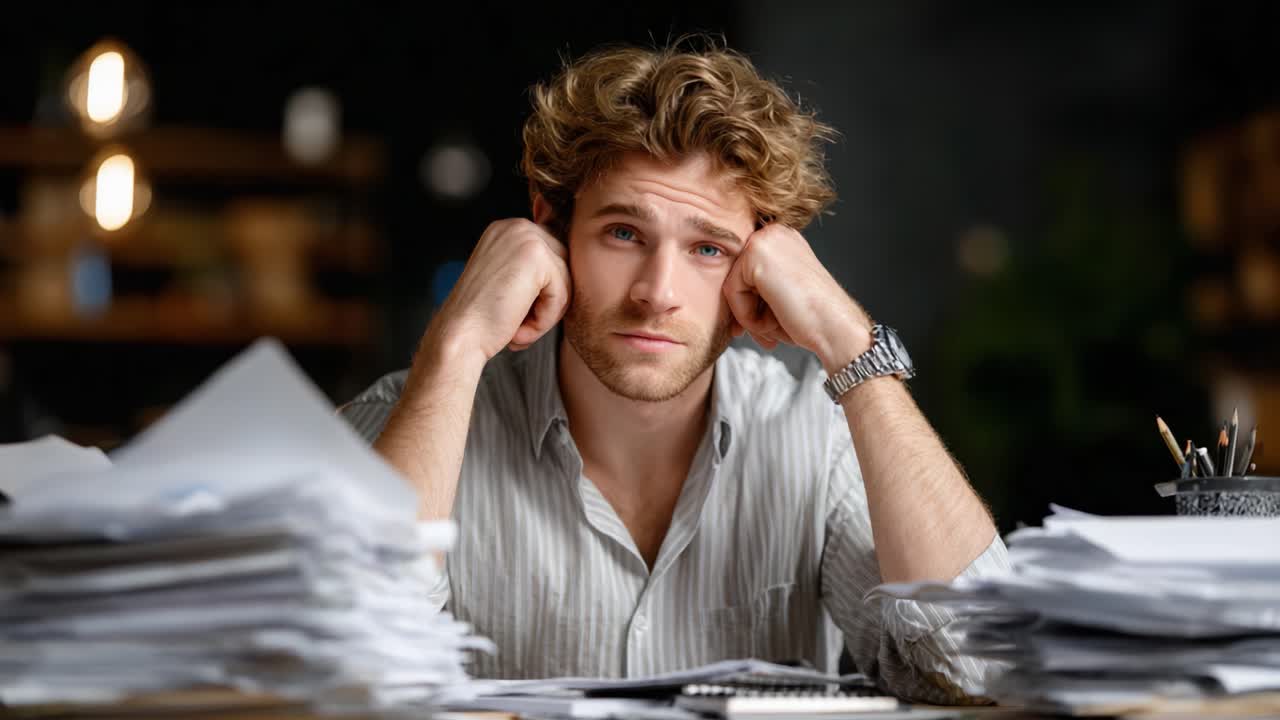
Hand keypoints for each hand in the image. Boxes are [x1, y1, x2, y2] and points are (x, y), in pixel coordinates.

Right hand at [424, 219, 570, 369]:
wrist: (458, 336)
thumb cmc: (482, 318)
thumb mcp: (510, 282)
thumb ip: (536, 267)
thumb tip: (571, 263)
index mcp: (509, 229)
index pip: (554, 257)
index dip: (544, 292)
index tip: (517, 311)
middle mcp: (516, 225)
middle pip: (565, 266)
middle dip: (549, 301)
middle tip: (519, 324)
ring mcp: (525, 237)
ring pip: (566, 281)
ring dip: (547, 313)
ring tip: (517, 327)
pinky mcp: (535, 256)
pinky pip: (562, 293)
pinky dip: (545, 319)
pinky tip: (519, 327)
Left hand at [722, 223, 872, 373]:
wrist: (835, 328)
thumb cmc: (810, 319)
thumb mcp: (775, 296)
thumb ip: (752, 288)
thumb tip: (721, 295)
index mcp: (781, 239)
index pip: (743, 272)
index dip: (748, 303)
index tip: (758, 328)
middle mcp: (773, 232)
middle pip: (735, 277)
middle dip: (746, 311)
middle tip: (766, 335)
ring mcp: (765, 239)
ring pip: (731, 285)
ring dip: (748, 315)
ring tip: (774, 327)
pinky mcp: (756, 254)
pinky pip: (731, 291)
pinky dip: (746, 314)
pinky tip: (772, 321)